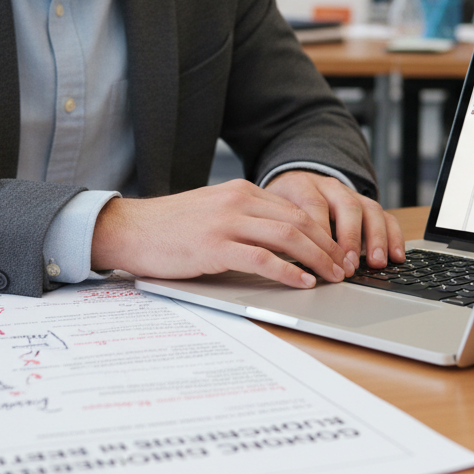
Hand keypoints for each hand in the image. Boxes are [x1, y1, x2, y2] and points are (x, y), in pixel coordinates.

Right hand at [90, 179, 348, 288]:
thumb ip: (244, 220)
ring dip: (317, 258)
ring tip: (332, 276)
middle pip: (299, 220)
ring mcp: (226, 222)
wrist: (129, 230)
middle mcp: (237, 201)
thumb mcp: (212, 213)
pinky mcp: (214, 246)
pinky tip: (301, 282)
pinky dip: (288, 271)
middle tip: (344, 267)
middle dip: (328, 245)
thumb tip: (280, 243)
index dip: (322, 231)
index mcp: (240, 192)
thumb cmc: (168, 228)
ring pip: (287, 236)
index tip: (337, 250)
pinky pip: (262, 258)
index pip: (295, 208)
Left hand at [264, 170, 404, 274]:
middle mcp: (329, 187)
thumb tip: (272, 262)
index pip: (313, 205)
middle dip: (350, 238)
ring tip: (376, 263)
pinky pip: (385, 217)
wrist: (291, 184)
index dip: (320, 233)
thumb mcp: (269, 215)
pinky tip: (396, 257)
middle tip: (350, 264)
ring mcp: (350, 194)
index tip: (320, 258)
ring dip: (375, 238)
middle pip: (346, 206)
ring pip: (370, 209)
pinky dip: (393, 236)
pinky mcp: (366, 205)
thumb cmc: (278, 210)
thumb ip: (273, 232)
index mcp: (301, 185)